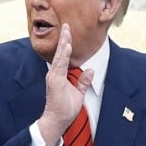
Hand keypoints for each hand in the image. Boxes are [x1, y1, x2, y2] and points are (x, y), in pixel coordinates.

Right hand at [37, 24, 93, 145]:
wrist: (56, 121)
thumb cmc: (64, 110)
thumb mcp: (78, 93)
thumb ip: (83, 82)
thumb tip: (91, 71)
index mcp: (59, 76)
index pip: (63, 57)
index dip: (66, 44)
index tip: (68, 32)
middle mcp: (55, 74)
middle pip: (60, 53)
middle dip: (64, 38)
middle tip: (67, 25)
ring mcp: (54, 77)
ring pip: (59, 56)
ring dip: (64, 43)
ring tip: (67, 31)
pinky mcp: (55, 82)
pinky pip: (60, 66)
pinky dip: (63, 56)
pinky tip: (66, 47)